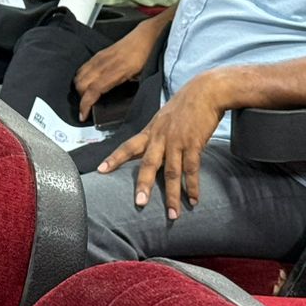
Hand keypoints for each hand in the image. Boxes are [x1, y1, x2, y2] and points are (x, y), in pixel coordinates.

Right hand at [74, 19, 162, 121]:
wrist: (147, 36)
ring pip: (79, 75)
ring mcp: (99, 57)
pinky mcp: (99, 54)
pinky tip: (87, 84)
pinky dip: (81, 78)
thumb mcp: (142, 77)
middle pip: (81, 83)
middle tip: (87, 109)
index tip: (83, 115)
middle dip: (81, 98)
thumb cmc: (147, 56)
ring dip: (79, 89)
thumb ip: (129, 90)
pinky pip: (83, 68)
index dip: (86, 104)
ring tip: (86, 98)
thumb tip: (119, 104)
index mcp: (117, 70)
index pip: (94, 89)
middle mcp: (104, 63)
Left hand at [96, 71, 228, 218]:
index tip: (100, 170)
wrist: (205, 91)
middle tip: (139, 204)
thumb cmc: (184, 105)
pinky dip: (193, 186)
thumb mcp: (163, 118)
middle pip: (148, 164)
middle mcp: (160, 137)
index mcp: (150, 131)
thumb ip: (156, 135)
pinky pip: (192, 169)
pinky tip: (193, 200)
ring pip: (172, 172)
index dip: (114, 158)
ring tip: (172, 215)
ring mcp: (177, 140)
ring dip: (172, 195)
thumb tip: (150, 149)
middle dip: (143, 185)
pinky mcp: (194, 143)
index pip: (128, 146)